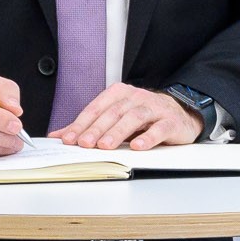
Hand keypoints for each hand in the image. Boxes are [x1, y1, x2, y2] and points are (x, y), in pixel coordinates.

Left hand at [53, 83, 203, 150]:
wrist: (180, 115)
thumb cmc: (144, 118)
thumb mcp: (115, 118)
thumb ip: (89, 126)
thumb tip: (59, 135)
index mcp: (120, 94)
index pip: (97, 108)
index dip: (81, 123)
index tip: (69, 139)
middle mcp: (137, 97)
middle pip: (114, 112)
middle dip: (97, 128)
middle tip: (84, 144)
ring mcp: (155, 108)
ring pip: (135, 117)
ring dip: (119, 132)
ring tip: (106, 145)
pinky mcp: (171, 121)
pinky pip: (159, 128)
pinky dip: (148, 137)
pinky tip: (138, 146)